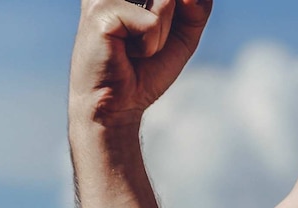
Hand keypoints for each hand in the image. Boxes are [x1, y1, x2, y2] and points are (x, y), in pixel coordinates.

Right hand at [69, 0, 212, 125]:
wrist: (118, 106)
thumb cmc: (145, 70)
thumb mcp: (183, 34)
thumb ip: (196, 8)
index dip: (182, 9)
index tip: (156, 32)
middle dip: (171, 23)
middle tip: (144, 42)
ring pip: (167, 1)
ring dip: (161, 35)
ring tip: (135, 48)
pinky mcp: (101, 12)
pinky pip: (152, 24)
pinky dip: (149, 46)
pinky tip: (126, 53)